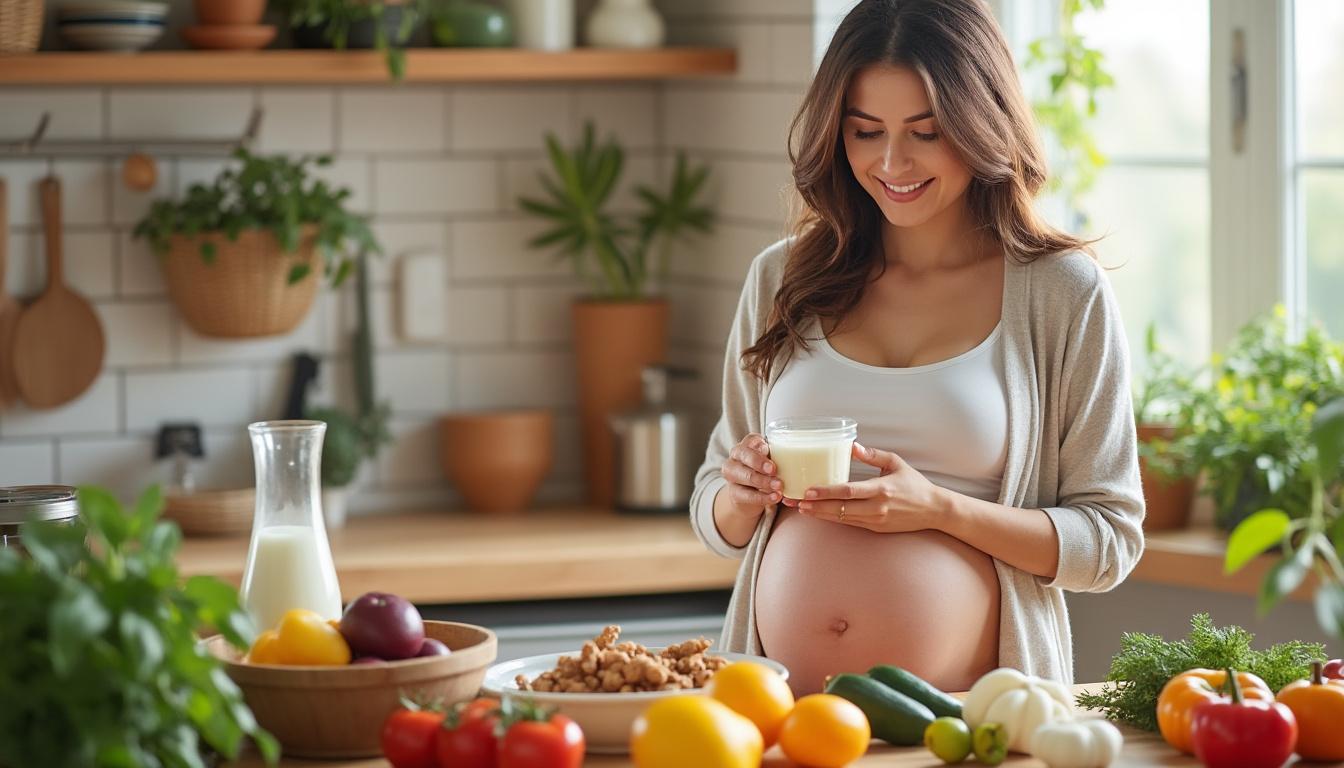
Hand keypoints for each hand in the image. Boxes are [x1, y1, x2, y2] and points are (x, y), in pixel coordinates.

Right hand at [719, 433, 782, 517]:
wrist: (751, 494)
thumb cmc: (766, 472)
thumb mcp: (773, 462)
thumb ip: (780, 458)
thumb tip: (795, 459)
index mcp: (748, 445)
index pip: (750, 440)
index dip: (758, 445)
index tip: (767, 450)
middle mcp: (736, 457)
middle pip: (744, 455)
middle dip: (759, 462)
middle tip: (774, 470)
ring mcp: (732, 474)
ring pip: (744, 475)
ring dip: (762, 481)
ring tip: (779, 487)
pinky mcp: (734, 492)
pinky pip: (746, 495)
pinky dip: (761, 497)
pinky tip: (774, 497)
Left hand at [797, 443, 943, 531]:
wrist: (933, 510)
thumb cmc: (915, 484)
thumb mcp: (896, 463)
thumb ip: (873, 455)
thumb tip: (852, 446)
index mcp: (881, 489)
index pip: (848, 491)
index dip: (826, 492)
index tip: (809, 490)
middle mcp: (877, 507)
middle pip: (841, 508)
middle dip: (816, 506)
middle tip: (796, 502)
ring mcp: (876, 520)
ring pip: (843, 518)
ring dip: (821, 515)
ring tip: (802, 509)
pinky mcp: (876, 528)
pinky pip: (851, 523)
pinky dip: (834, 519)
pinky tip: (820, 514)